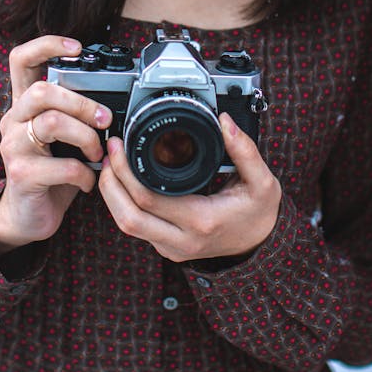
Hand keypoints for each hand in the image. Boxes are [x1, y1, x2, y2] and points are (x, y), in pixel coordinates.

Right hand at [0, 35, 111, 255]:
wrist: (28, 216)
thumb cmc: (52, 172)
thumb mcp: (64, 138)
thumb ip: (76, 116)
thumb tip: (115, 104)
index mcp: (24, 105)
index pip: (21, 60)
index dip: (46, 45)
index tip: (77, 47)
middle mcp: (13, 120)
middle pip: (43, 91)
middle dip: (83, 103)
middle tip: (105, 120)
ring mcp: (13, 146)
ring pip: (52, 122)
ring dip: (86, 137)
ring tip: (97, 153)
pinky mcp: (22, 174)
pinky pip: (63, 165)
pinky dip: (85, 173)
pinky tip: (89, 181)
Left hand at [98, 113, 280, 262]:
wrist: (262, 246)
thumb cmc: (260, 213)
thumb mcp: (262, 181)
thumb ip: (244, 150)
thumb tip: (225, 122)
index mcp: (202, 220)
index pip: (149, 199)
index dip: (126, 171)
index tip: (120, 145)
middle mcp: (183, 240)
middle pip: (128, 217)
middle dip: (110, 183)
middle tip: (109, 153)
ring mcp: (173, 248)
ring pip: (127, 226)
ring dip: (113, 195)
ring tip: (111, 165)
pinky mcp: (167, 249)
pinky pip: (137, 228)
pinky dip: (124, 205)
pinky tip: (124, 182)